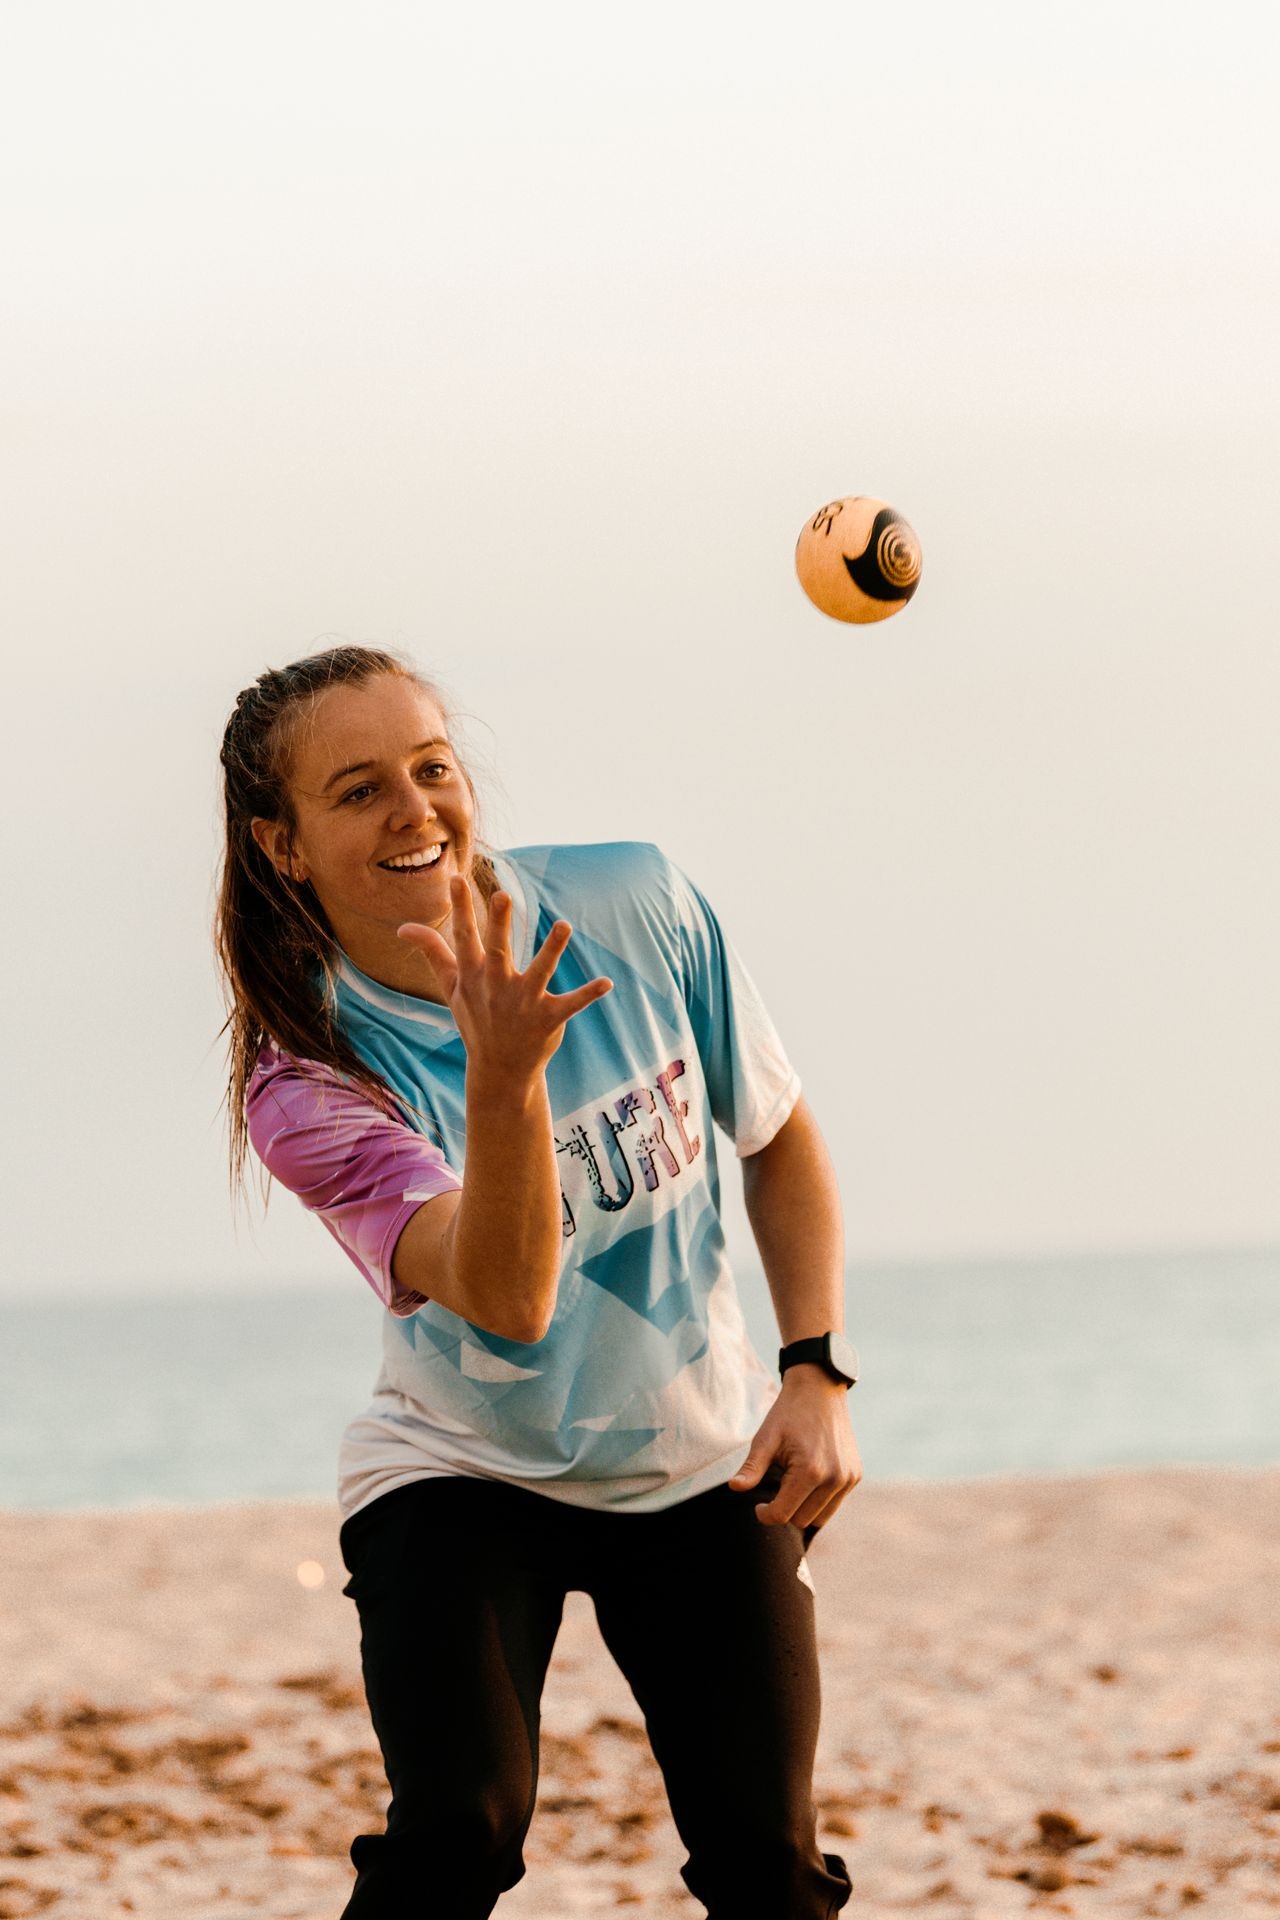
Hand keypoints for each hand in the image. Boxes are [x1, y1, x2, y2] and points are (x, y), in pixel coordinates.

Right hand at [397, 878, 612, 1085]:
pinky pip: (570, 1004)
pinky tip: (607, 983)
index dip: (460, 908)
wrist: (498, 1070)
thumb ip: (433, 953)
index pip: (464, 937)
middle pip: (498, 950)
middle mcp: (496, 987)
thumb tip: (403, 926)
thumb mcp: (452, 987)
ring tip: (563, 925)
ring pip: (539, 972)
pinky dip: (588, 994)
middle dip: (498, 924)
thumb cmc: (476, 1020)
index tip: (456, 879)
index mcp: (474, 976)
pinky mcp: (548, 1019)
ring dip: (552, 949)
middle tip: (501, 894)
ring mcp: (523, 1003)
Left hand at [728, 1367, 861, 1530]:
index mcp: (810, 1471)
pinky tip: (808, 1481)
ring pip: (819, 1518)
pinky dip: (818, 1501)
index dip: (765, 1514)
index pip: (783, 1514)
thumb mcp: (765, 1438)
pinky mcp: (855, 1476)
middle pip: (801, 1520)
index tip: (758, 1505)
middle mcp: (834, 1479)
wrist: (820, 1388)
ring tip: (792, 1484)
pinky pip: (833, 1505)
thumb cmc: (788, 1413)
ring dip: (802, 1509)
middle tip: (776, 1487)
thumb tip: (734, 1488)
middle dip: (784, 1510)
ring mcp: (848, 1478)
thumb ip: (752, 1467)